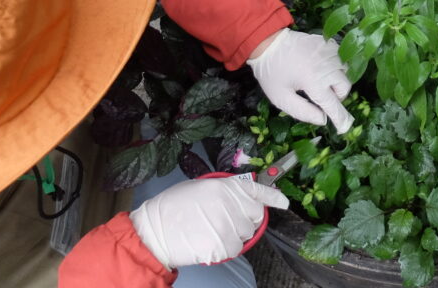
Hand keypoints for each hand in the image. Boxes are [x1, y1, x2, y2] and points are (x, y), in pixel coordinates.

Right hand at [130, 176, 288, 268]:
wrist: (153, 231)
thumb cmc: (172, 207)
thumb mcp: (200, 187)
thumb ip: (224, 190)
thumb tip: (242, 196)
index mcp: (224, 187)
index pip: (256, 190)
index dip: (273, 197)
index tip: (284, 202)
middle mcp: (229, 204)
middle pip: (254, 216)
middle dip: (245, 219)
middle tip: (225, 220)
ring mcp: (226, 226)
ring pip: (245, 234)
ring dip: (234, 235)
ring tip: (211, 230)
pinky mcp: (221, 246)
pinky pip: (234, 249)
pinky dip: (225, 249)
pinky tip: (208, 242)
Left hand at [247, 29, 352, 132]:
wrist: (268, 42)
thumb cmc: (271, 73)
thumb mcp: (281, 98)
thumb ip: (303, 112)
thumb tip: (322, 119)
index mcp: (313, 81)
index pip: (333, 104)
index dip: (340, 118)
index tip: (344, 128)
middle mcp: (326, 66)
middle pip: (344, 87)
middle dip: (337, 97)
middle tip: (322, 98)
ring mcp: (329, 52)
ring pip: (345, 72)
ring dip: (337, 81)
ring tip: (321, 82)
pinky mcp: (328, 43)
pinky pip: (340, 58)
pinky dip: (335, 67)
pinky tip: (321, 68)